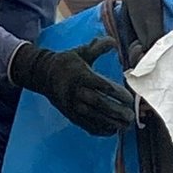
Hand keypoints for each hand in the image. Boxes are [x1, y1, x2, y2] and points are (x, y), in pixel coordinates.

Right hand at [9, 35, 135, 135]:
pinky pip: (85, 124)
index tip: (130, 98)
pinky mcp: (69, 114)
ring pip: (93, 116)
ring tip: (126, 126)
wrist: (42, 74)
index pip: (102, 86)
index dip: (117, 94)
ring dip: (111, 123)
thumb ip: (98, 47)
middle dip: (116, 111)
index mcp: (81, 75)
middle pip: (99, 103)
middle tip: (131, 116)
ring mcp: (72, 104)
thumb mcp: (81, 52)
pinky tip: (112, 131)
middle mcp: (76, 91)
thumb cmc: (66, 62)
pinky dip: (99, 130)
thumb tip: (113, 40)